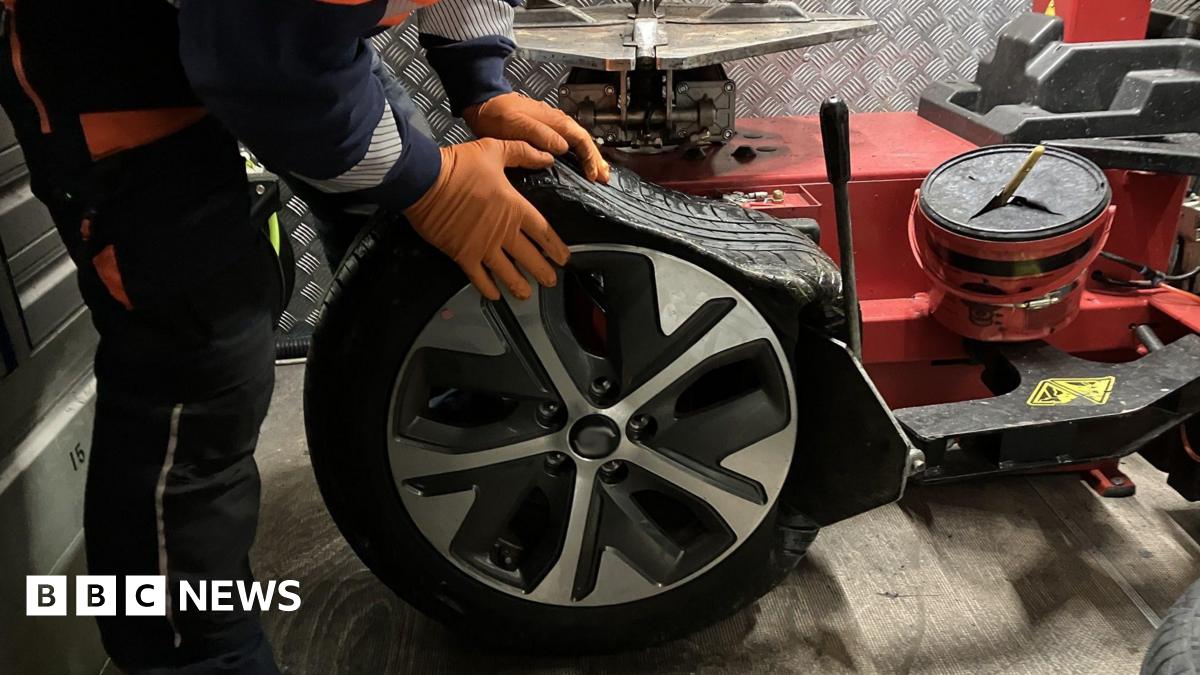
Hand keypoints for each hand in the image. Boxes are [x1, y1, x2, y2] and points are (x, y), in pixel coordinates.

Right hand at [404, 139, 568, 300]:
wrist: (424, 179)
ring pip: (507, 272)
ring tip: (527, 294)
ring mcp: (483, 246)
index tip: (563, 257)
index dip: (556, 247)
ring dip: (519, 285)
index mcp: (514, 208)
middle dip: (543, 271)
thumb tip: (547, 157)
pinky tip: (495, 295)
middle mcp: (502, 231)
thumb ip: (523, 153)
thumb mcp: (495, 150)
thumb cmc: (458, 165)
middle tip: (550, 280)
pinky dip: (488, 288)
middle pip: (529, 257)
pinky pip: (479, 277)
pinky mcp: (462, 254)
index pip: (543, 232)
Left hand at [463, 92, 610, 183]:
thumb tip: (562, 148)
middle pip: (584, 141)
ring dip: (590, 157)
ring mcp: (551, 125)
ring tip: (598, 172)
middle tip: (605, 178)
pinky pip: (568, 142)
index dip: (590, 158)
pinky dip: (578, 153)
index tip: (593, 175)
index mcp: (554, 120)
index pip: (581, 140)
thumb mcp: (517, 124)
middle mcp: (556, 121)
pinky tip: (578, 162)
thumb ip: (540, 135)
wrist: (482, 102)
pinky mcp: (544, 130)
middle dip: (596, 159)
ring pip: (577, 142)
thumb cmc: (497, 114)